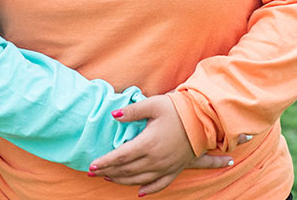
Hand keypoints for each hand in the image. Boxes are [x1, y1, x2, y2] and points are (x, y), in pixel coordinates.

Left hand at [87, 96, 234, 195]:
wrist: (204, 118)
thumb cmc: (177, 109)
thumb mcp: (153, 105)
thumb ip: (132, 111)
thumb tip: (114, 115)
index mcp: (149, 143)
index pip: (121, 156)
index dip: (105, 161)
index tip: (92, 165)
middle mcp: (156, 159)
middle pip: (127, 170)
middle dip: (108, 171)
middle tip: (94, 172)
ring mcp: (166, 166)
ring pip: (140, 179)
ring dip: (122, 180)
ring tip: (109, 177)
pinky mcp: (176, 169)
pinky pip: (160, 185)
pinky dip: (148, 190)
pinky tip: (139, 192)